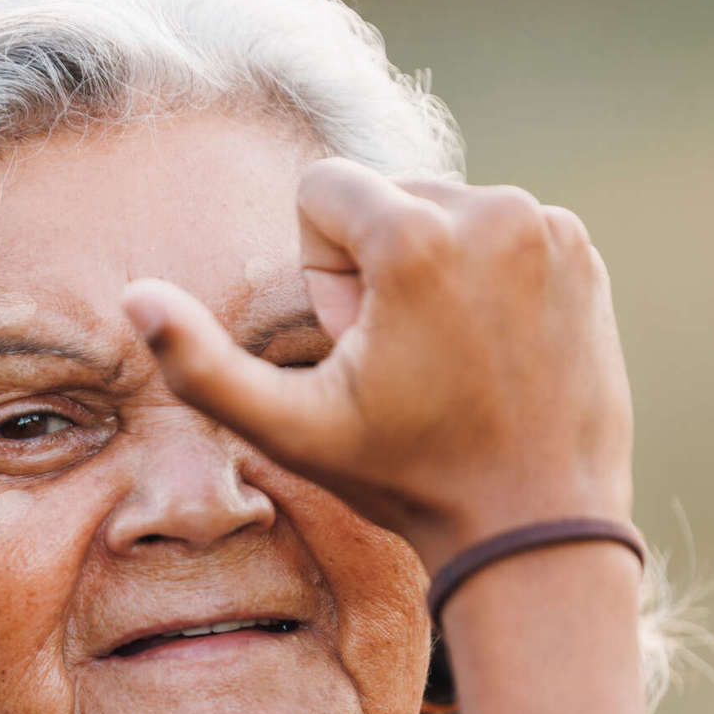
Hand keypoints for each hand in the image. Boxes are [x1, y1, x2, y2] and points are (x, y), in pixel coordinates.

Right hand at [122, 157, 632, 571]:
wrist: (535, 523)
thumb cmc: (406, 477)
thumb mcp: (287, 429)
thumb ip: (199, 362)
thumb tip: (133, 296)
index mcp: (416, 237)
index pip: (321, 189)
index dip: (319, 272)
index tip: (357, 341)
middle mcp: (493, 211)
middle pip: (380, 197)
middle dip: (371, 268)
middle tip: (401, 359)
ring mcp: (547, 229)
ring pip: (438, 211)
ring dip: (424, 271)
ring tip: (445, 357)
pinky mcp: (579, 250)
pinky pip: (496, 230)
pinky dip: (480, 275)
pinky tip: (487, 348)